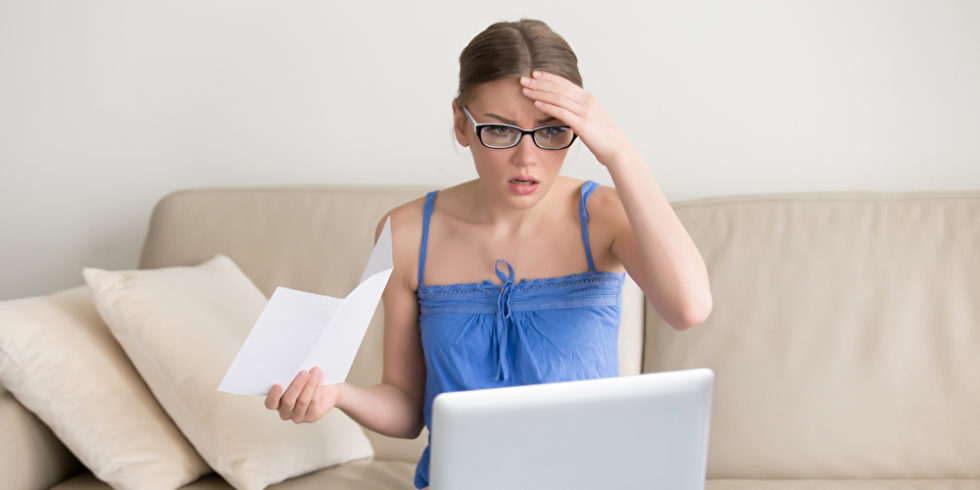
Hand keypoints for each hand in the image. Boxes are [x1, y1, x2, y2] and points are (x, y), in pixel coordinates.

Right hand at [264, 367, 340, 423]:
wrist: (326, 388)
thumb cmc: (307, 380)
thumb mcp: (297, 376)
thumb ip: (291, 375)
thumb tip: (293, 365)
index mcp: (276, 402)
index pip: (270, 403)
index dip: (273, 395)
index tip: (277, 384)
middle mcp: (285, 412)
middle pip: (288, 401)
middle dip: (296, 385)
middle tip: (304, 372)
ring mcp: (298, 416)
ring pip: (303, 401)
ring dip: (310, 384)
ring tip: (315, 371)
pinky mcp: (312, 416)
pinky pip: (313, 402)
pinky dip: (317, 387)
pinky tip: (319, 377)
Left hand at [519, 70, 634, 166]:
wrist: (617, 149)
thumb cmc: (603, 138)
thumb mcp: (591, 119)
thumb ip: (578, 112)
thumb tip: (566, 111)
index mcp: (588, 98)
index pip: (565, 83)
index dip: (549, 78)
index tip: (535, 74)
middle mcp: (586, 101)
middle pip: (559, 88)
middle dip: (539, 83)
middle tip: (523, 79)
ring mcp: (585, 111)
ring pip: (558, 98)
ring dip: (540, 93)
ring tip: (525, 90)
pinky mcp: (582, 123)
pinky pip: (561, 112)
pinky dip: (548, 106)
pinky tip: (536, 104)